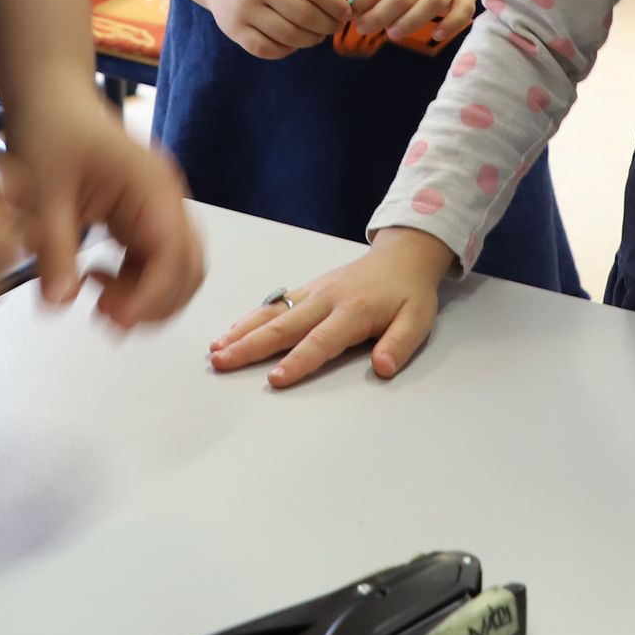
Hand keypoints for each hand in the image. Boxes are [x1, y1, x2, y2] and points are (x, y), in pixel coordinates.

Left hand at [0, 89, 205, 330]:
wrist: (49, 98)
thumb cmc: (51, 128)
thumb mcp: (44, 192)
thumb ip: (54, 250)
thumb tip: (59, 305)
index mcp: (152, 186)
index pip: (173, 253)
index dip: (151, 295)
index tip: (115, 320)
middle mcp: (165, 199)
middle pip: (187, 268)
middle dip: (154, 302)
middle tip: (106, 316)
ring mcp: (157, 209)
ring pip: (176, 271)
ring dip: (146, 297)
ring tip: (99, 302)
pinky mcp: (142, 217)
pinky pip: (154, 262)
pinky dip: (134, 284)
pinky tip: (95, 280)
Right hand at [200, 0, 351, 57]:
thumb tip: (343, 1)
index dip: (336, 5)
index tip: (346, 13)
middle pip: (305, 15)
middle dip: (328, 25)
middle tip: (334, 27)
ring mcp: (243, 9)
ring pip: (289, 36)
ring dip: (311, 40)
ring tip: (316, 35)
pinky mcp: (234, 30)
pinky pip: (269, 50)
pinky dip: (287, 50)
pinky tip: (292, 42)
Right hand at [208, 228, 454, 388]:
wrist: (403, 255)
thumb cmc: (409, 292)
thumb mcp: (418, 320)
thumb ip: (399, 344)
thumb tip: (383, 367)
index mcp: (353, 311)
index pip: (320, 341)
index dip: (298, 362)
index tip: (274, 379)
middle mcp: (326, 299)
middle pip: (283, 326)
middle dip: (250, 346)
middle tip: (222, 362)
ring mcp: (313, 292)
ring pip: (272, 313)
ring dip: (243, 331)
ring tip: (217, 349)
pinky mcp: (307, 289)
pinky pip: (275, 303)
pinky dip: (251, 317)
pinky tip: (232, 331)